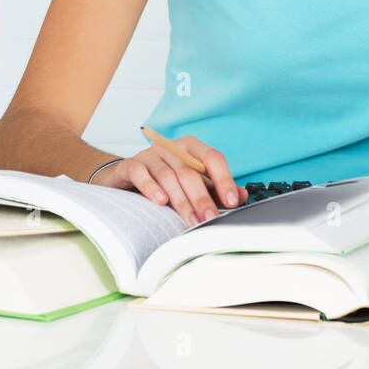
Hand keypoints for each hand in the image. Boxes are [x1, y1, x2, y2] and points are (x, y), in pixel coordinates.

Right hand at [95, 135, 247, 226]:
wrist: (127, 179)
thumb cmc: (166, 181)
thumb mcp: (195, 184)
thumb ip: (216, 189)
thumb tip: (242, 195)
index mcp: (192, 147)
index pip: (213, 157)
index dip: (224, 179)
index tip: (233, 202)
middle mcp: (172, 147)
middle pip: (191, 171)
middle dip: (202, 198)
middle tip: (210, 219)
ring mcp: (150, 154)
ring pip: (169, 176)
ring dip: (181, 201)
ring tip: (191, 220)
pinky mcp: (131, 165)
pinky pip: (141, 174)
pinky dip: (152, 187)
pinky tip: (161, 202)